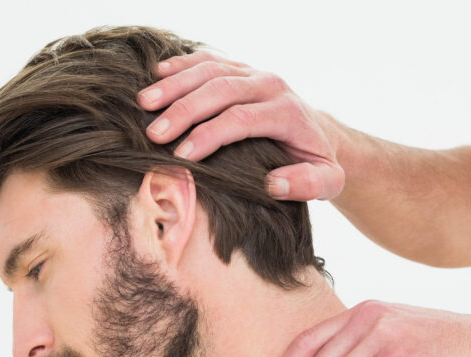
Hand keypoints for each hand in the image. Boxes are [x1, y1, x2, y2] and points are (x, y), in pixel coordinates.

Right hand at [138, 51, 343, 200]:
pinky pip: (208, 59)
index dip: (209, 135)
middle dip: (184, 111)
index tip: (182, 157)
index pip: (242, 119)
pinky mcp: (240, 68)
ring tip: (144, 104)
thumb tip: (273, 184)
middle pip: (221, 89)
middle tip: (154, 134)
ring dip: (175, 85)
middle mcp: (270, 85)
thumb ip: (308, 184)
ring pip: (210, 69)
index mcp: (287, 112)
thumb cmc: (315, 162)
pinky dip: (181, 65)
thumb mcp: (326, 181)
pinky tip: (156, 76)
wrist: (319, 134)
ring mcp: (253, 72)